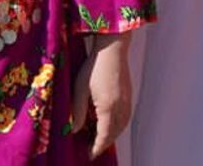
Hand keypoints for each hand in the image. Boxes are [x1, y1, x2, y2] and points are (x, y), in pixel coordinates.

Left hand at [69, 34, 132, 156]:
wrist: (113, 46)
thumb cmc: (94, 66)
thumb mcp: (80, 89)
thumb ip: (77, 112)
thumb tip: (74, 130)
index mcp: (108, 106)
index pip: (104, 135)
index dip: (96, 147)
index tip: (88, 155)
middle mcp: (121, 105)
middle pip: (115, 132)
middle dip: (105, 143)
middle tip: (93, 149)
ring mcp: (127, 99)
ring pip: (123, 125)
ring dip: (113, 135)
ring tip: (101, 139)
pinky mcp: (129, 93)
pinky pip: (126, 116)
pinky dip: (120, 125)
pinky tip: (112, 123)